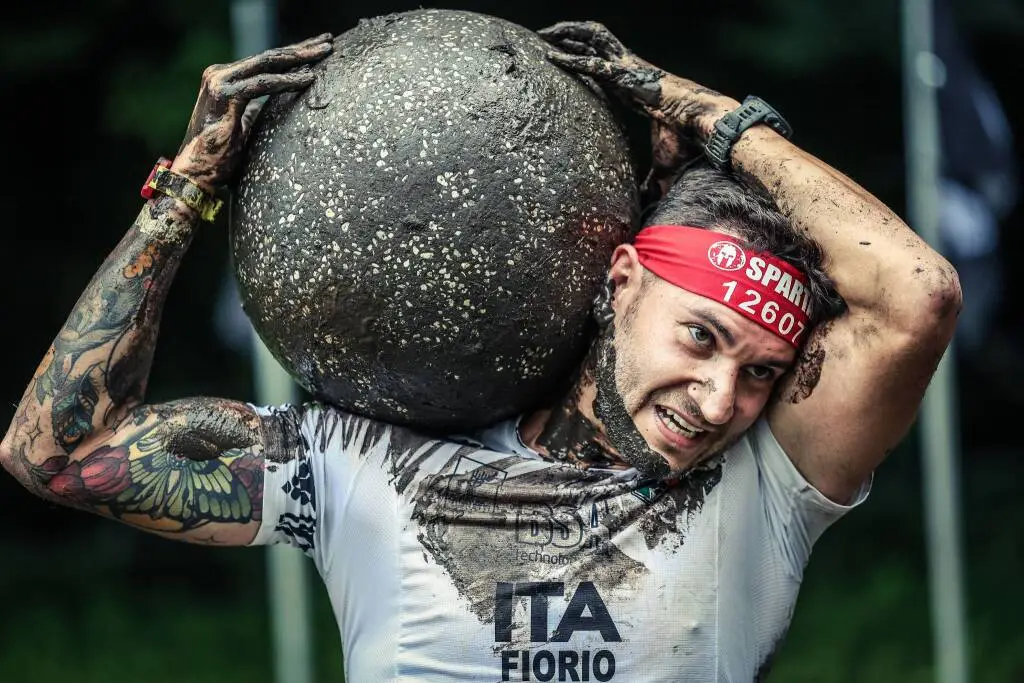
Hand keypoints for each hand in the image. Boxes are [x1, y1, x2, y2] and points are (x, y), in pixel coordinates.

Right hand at [171, 33, 333, 193]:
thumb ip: (258, 109)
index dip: (293, 54)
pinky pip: (264, 84)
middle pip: (270, 57)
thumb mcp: (245, 125)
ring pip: (268, 63)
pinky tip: (309, 78)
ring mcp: (221, 81)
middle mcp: (221, 74)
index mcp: (226, 79)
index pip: (265, 62)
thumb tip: (281, 102)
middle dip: (302, 49)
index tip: (318, 49)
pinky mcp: (225, 94)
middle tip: (328, 42)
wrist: (196, 174)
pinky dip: (288, 81)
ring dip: (300, 58)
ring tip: (325, 53)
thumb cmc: (220, 156)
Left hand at [538, 22, 738, 200]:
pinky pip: (595, 64)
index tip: (565, 59)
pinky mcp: (630, 76)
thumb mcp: (660, 166)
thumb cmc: (687, 143)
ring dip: (568, 34)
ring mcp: (631, 70)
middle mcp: (631, 72)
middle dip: (571, 36)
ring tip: (545, 33)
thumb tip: (643, 207)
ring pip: (595, 40)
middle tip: (546, 36)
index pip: (606, 66)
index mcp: (635, 87)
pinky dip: (573, 60)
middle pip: (597, 44)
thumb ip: (648, 183)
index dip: (586, 59)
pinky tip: (552, 57)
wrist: (705, 129)